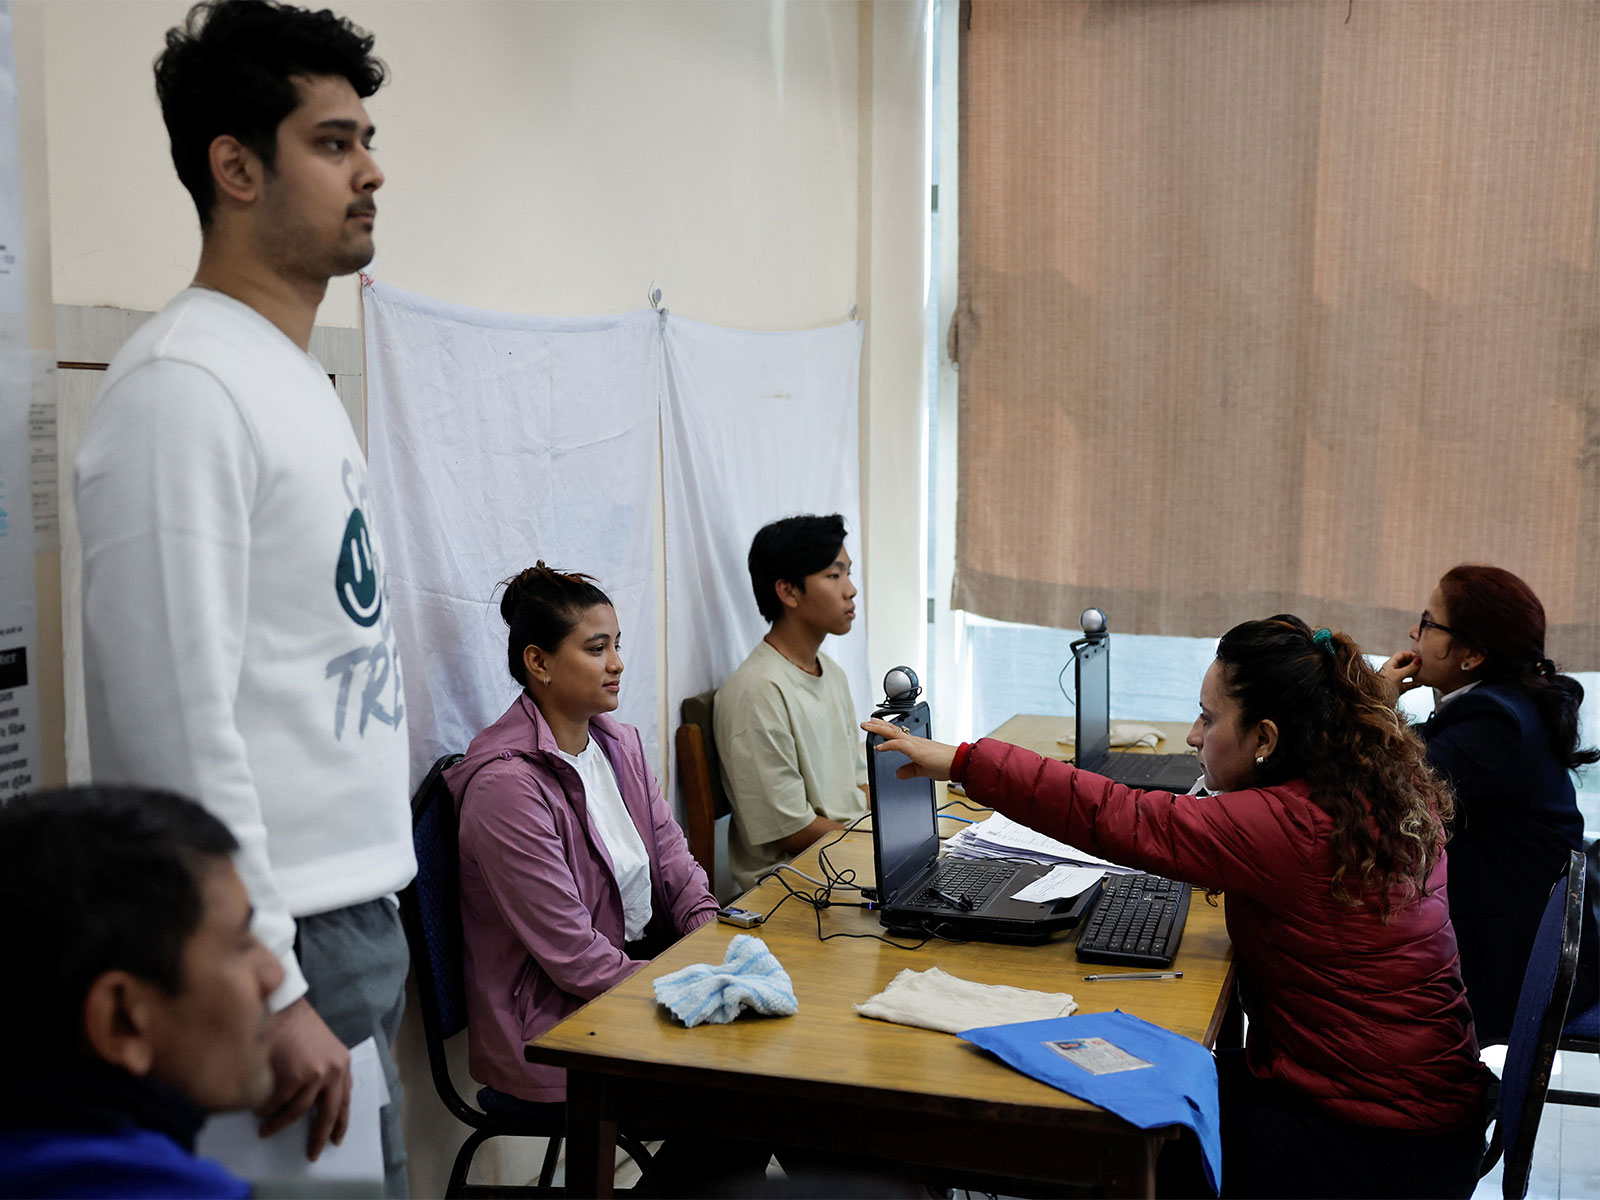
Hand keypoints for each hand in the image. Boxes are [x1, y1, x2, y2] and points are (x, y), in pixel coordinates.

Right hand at [257, 997, 350, 1159]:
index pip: (345, 1101)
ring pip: (296, 1113)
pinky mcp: (294, 1077)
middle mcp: (334, 1072)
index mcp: (343, 1065)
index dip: (341, 1122)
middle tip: (312, 1153)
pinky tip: (259, 1112)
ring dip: (279, 1125)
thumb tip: (314, 1101)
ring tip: (266, 1130)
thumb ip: (325, 1070)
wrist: (282, 1007)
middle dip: (318, 1137)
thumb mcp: (323, 1047)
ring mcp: (314, 1075)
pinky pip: (276, 1104)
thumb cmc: (298, 1025)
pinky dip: (266, 1111)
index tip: (336, 1140)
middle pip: (327, 1115)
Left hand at [861, 718, 958, 780]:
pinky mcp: (918, 750)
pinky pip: (900, 745)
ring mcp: (916, 744)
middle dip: (878, 725)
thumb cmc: (946, 765)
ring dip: (879, 729)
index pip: (897, 734)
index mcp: (916, 745)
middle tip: (865, 722)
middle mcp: (915, 741)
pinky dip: (888, 745)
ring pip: (894, 733)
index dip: (885, 729)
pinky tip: (879, 747)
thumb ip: (910, 771)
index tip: (875, 726)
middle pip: (893, 730)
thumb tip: (898, 773)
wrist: (959, 763)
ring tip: (867, 726)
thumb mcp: (924, 770)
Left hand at [1379, 650, 1421, 699]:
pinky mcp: (1397, 689)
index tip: (1419, 657)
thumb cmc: (1383, 687)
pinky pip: (1408, 684)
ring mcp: (1395, 680)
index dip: (1410, 654)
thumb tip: (1418, 660)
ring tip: (1423, 673)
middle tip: (1423, 665)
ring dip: (1415, 673)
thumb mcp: (1398, 676)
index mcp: (1389, 665)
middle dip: (1414, 663)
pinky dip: (1414, 683)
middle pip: (1405, 663)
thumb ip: (1409, 668)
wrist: (1379, 701)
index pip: (1401, 655)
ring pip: (1407, 674)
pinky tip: (1420, 683)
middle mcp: (1392, 672)